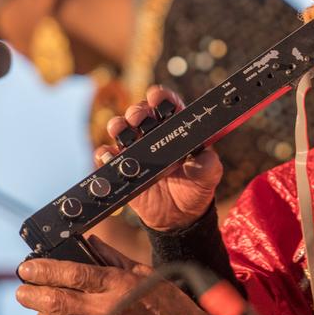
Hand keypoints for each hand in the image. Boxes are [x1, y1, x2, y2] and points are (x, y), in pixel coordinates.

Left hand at [16, 236, 206, 314]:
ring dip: (40, 312)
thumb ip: (114, 257)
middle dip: (32, 292)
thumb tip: (91, 242)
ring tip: (37, 303)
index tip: (29, 266)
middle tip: (24, 286)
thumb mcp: (144, 272)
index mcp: (119, 284)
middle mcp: (107, 309)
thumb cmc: (167, 304)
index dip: (46, 270)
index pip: (74, 274)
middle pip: (56, 300)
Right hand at [97, 85, 222, 231]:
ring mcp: (136, 151)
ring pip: (121, 129)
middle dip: (138, 110)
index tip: (157, 97)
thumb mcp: (208, 176)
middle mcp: (154, 137)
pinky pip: (107, 156)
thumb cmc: (195, 189)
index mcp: (177, 132)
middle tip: (138, 117)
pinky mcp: (122, 169)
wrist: (178, 217)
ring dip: (119, 125)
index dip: (162, 98)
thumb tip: (204, 157)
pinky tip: (110, 154)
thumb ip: (208, 165)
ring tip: (122, 131)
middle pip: (141, 113)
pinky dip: (105, 152)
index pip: (169, 107)